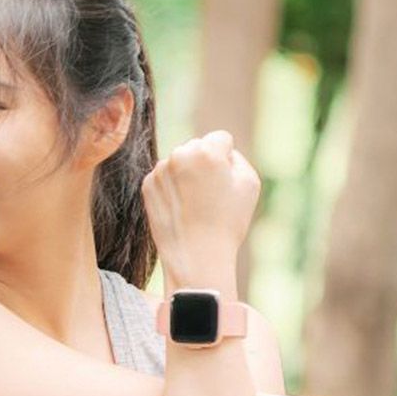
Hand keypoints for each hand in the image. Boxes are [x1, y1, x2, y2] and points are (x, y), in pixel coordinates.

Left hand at [140, 130, 260, 282]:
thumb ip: (236, 157)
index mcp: (207, 151)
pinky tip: (181, 209)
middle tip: (210, 196)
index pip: (220, 139)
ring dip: (187, 175)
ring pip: (179, 162)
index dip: (227, 161)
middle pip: (197, 147)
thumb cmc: (227, 222)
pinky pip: (164, 178)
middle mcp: (180, 154)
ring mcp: (160, 170)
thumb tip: (220, 150)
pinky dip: (172, 189)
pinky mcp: (147, 185)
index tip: (225, 184)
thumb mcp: (249, 184)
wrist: (196, 256)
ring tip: (195, 205)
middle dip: (204, 164)